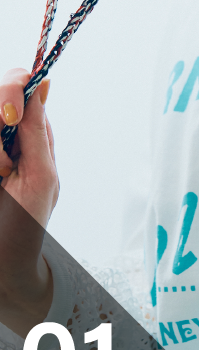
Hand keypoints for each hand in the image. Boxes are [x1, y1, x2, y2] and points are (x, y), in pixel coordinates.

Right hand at [0, 69, 57, 336]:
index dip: (16, 87)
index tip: (13, 116)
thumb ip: (38, 132)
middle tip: (6, 159)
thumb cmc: (25, 224)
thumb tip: (43, 87)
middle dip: (0, 112)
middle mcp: (3, 135)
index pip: (21, 86)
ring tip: (2, 174)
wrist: (4, 264)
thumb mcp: (41, 176)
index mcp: (27, 132)